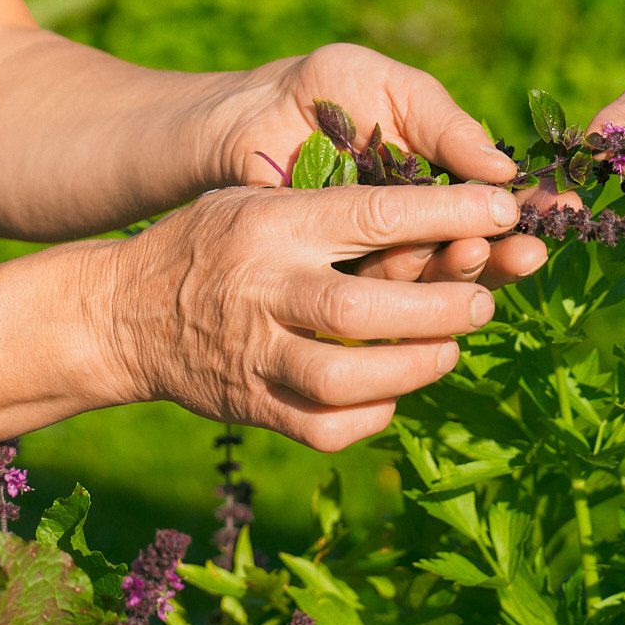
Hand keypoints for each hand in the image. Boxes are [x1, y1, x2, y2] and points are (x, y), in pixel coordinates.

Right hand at [90, 179, 523, 451]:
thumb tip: (437, 217)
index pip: (373, 213)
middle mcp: (263, 286)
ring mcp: (254, 352)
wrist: (122, 314)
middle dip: (440, 305)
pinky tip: (392, 390)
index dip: (447, 214)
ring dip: (415, 364)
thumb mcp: (255, 200)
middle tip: (483, 300)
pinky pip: (327, 425)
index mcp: (272, 222)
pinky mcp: (251, 405)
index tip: (503, 210)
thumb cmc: (208, 244)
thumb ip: (328, 207)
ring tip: (447, 348)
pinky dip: (373, 412)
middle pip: (366, 305)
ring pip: (349, 375)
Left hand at [219, 42, 548, 286]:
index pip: (494, 205)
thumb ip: (443, 123)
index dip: (532, 210)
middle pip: (474, 249)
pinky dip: (407, 282)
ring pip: (433, 276)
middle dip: (506, 250)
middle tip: (529, 247)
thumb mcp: (389, 87)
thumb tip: (505, 172)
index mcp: (435, 181)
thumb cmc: (321, 89)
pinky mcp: (337, 278)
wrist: (240, 114)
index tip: (567, 211)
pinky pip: (379, 290)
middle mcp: (414, 225)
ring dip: (466, 269)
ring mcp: (377, 256)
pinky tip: (428, 264)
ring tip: (481, 251)